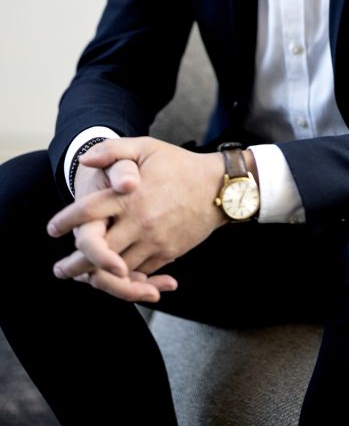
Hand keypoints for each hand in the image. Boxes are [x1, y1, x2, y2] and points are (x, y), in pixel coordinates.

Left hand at [47, 137, 226, 301]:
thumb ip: (114, 150)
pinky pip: (140, 273)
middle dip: (75, 264)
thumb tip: (85, 159)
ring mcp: (154, 241)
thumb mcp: (147, 147)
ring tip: (82, 277)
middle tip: (60, 270)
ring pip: (117, 270)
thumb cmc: (179, 165)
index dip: (66, 222)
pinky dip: (125, 278)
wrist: (219, 188)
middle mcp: (139, 222)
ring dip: (97, 276)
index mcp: (130, 196)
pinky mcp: (167, 254)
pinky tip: (113, 276)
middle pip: (97, 252)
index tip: (52, 230)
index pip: (88, 212)